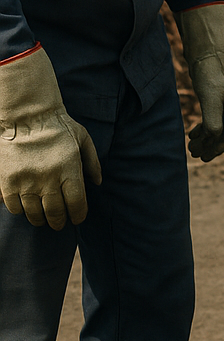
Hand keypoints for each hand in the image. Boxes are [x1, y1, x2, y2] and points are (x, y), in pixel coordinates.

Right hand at [0, 45, 101, 228]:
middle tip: (60, 224)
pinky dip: (19, 211)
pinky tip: (25, 208)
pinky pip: (12, 206)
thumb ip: (92, 162)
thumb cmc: (59, 126)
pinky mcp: (7, 182)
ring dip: (39, 219)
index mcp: (69, 170)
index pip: (76, 203)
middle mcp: (48, 179)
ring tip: (42, 220)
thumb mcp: (83, 139)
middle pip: (55, 212)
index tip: (78, 218)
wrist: (27, 116)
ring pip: (33, 213)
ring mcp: (26, 182)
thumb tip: (98, 182)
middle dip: (59, 221)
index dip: (78, 215)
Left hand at [177, 4, 223, 161]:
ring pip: (220, 123)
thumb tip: (213, 138)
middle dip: (211, 144)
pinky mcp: (218, 91)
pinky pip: (214, 114)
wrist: (210, 45)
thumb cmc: (210, 70)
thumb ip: (212, 118)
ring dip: (207, 136)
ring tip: (192, 144)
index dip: (217, 146)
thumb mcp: (210, 95)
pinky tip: (195, 128)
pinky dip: (205, 124)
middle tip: (195, 155)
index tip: (203, 157)